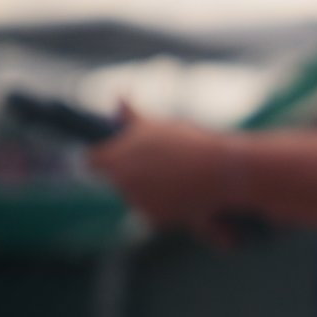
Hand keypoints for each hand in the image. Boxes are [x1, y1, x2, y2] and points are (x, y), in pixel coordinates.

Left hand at [88, 102, 239, 246]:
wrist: (224, 171)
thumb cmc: (191, 143)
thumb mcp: (158, 125)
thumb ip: (130, 115)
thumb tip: (117, 96)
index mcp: (115, 158)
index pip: (92, 161)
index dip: (104, 157)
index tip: (115, 155)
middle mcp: (121, 184)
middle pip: (118, 180)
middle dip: (133, 174)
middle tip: (161, 163)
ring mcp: (137, 204)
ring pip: (137, 197)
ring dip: (151, 190)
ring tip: (178, 176)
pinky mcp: (155, 220)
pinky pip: (154, 214)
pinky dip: (166, 208)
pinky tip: (185, 194)